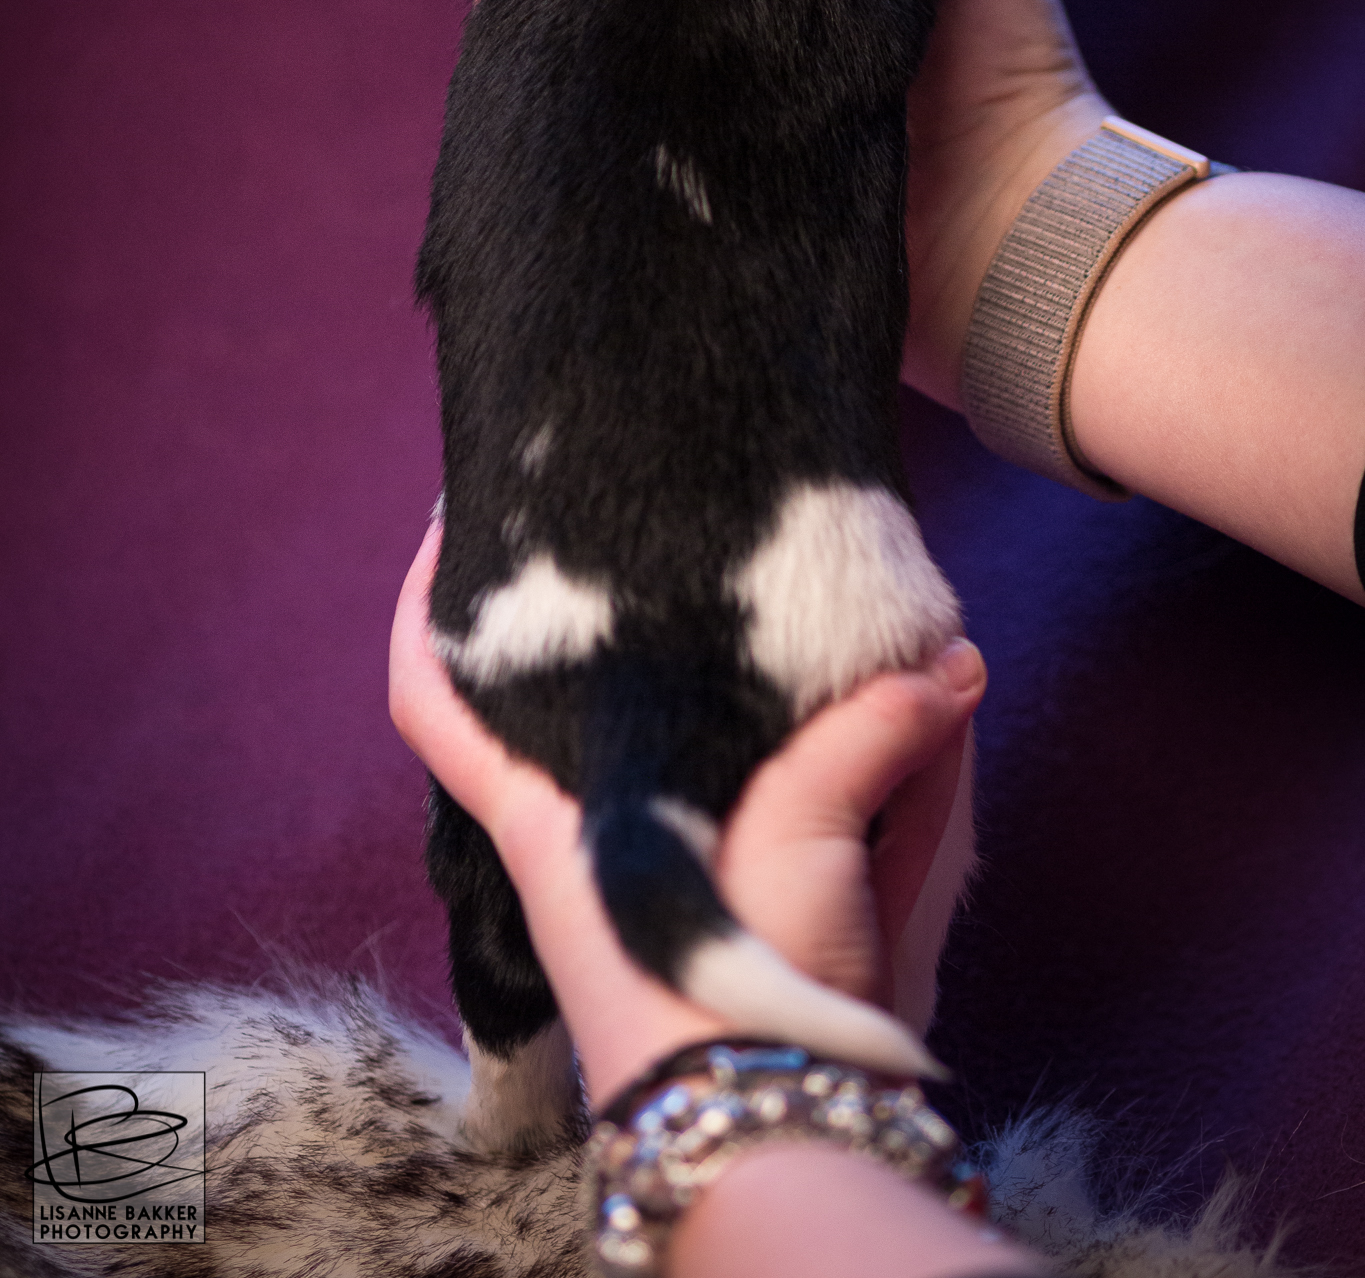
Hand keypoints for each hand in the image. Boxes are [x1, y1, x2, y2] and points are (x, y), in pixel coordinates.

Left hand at [390, 521, 986, 1106]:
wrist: (783, 1142)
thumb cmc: (726, 997)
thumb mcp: (793, 839)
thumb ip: (868, 734)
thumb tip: (953, 664)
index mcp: (552, 821)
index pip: (434, 702)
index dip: (425, 611)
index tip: (452, 528)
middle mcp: (607, 840)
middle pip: (593, 702)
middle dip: (643, 625)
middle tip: (684, 532)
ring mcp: (692, 876)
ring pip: (723, 742)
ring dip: (780, 681)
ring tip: (827, 591)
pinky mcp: (775, 909)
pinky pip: (819, 803)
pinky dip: (863, 753)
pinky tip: (911, 696)